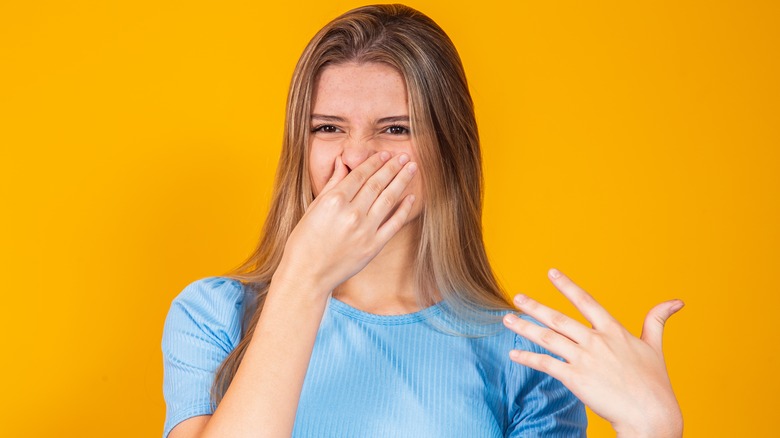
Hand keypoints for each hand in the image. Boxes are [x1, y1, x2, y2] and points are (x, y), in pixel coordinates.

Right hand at [275, 151, 417, 293]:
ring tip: (411, 168)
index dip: (375, 162)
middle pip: (377, 183)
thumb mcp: (313, 208)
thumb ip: (331, 184)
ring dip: (401, 181)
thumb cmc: (304, 241)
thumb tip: (343, 162)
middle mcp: (351, 213)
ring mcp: (364, 230)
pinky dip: (404, 209)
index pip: (360, 174)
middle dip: (392, 167)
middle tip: (403, 156)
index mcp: (334, 201)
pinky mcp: (373, 246)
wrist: (307, 275)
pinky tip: (410, 197)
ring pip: (388, 199)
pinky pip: (394, 224)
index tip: (385, 154)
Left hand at [503, 268, 683, 437]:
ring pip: (547, 337)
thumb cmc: (655, 385)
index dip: (567, 286)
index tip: (551, 273)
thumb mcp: (655, 348)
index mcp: (613, 330)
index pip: (586, 301)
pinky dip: (528, 358)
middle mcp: (596, 340)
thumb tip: (676, 302)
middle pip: (558, 318)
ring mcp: (584, 359)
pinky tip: (514, 354)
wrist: (651, 416)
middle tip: (517, 297)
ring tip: (507, 320)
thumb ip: (657, 321)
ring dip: (524, 328)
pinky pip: (546, 364)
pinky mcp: (575, 378)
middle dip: (535, 306)